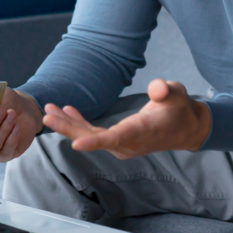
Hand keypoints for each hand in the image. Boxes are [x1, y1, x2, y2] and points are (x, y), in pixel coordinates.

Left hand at [42, 79, 210, 159]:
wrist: (185, 128)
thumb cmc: (179, 108)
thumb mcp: (176, 94)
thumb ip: (165, 91)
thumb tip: (157, 88)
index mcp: (142, 130)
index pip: (116, 138)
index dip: (95, 142)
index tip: (75, 144)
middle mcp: (129, 142)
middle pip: (95, 138)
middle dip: (69, 128)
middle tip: (47, 115)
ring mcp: (122, 144)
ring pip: (91, 137)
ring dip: (69, 125)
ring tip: (49, 110)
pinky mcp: (118, 140)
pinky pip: (95, 134)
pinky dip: (80, 123)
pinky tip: (68, 111)